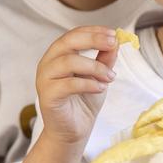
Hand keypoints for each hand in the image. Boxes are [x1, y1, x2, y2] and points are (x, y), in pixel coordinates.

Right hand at [36, 26, 118, 145]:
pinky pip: (68, 84)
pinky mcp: (47, 96)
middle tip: (112, 44)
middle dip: (93, 40)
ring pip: (68, 61)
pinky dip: (88, 84)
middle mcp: (48, 62)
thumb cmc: (83, 101)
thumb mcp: (99, 75)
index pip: (74, 34)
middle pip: (68, 42)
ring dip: (94, 66)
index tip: (114, 34)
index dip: (94, 31)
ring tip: (110, 77)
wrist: (73, 131)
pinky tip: (101, 88)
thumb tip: (117, 41)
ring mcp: (45, 78)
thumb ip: (105, 58)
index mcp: (59, 54)